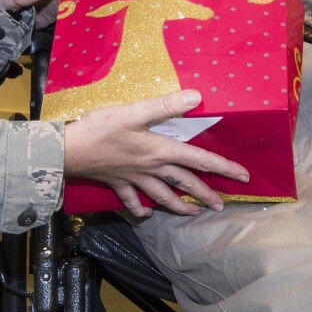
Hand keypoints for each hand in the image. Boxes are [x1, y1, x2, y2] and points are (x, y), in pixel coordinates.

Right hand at [62, 89, 249, 215]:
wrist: (68, 151)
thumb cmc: (101, 128)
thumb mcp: (135, 112)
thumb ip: (166, 105)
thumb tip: (196, 97)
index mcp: (161, 151)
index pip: (200, 160)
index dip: (224, 168)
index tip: (243, 177)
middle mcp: (152, 168)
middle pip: (184, 184)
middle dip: (205, 194)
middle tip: (221, 206)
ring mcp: (134, 179)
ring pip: (162, 196)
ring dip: (178, 206)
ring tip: (192, 213)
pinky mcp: (117, 182)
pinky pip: (131, 200)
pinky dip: (140, 208)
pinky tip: (146, 214)